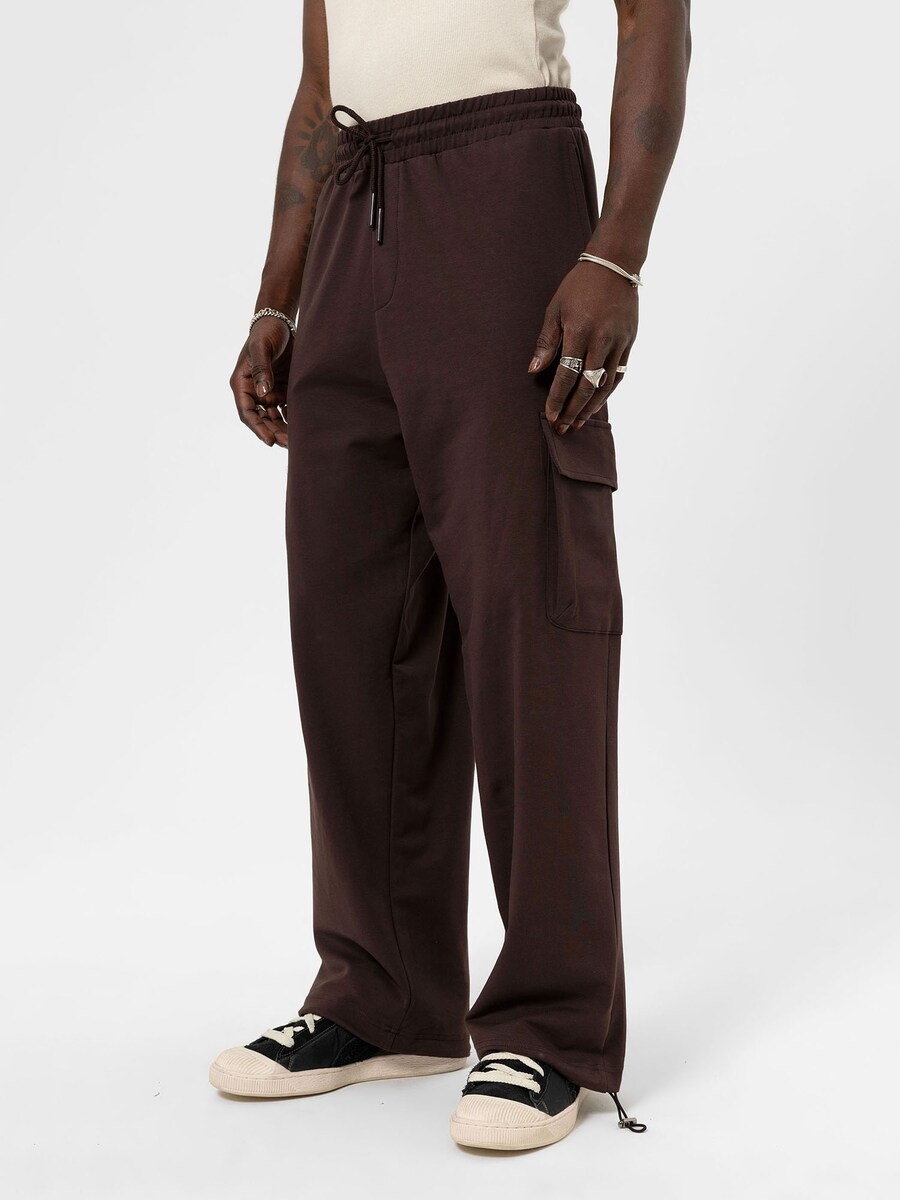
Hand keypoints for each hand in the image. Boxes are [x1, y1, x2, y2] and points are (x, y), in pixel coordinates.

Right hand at [230, 316, 293, 447]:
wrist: (280, 322)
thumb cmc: (266, 332)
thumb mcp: (261, 348)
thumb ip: (261, 369)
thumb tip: (262, 393)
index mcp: (242, 383)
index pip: (247, 412)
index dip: (258, 428)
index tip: (270, 441)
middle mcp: (254, 391)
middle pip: (261, 419)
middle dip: (274, 432)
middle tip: (289, 444)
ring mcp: (268, 392)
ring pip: (274, 417)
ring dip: (283, 429)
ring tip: (297, 440)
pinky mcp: (282, 390)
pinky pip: (286, 409)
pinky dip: (293, 418)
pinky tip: (304, 425)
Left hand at [528, 262, 638, 433]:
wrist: (615, 264)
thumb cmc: (579, 285)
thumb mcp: (555, 309)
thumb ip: (546, 342)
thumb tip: (534, 370)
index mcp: (580, 332)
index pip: (567, 375)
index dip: (558, 399)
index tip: (551, 415)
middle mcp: (602, 340)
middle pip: (587, 386)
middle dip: (573, 410)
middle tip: (563, 427)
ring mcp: (619, 342)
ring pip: (605, 384)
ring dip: (591, 407)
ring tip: (579, 422)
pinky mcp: (629, 342)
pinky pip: (619, 374)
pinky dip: (608, 392)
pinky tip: (597, 404)